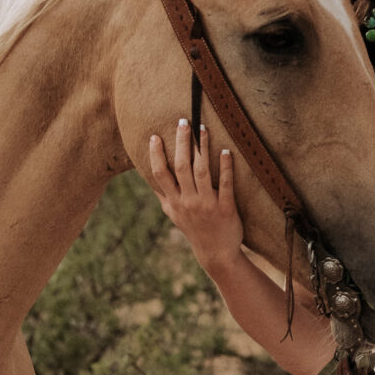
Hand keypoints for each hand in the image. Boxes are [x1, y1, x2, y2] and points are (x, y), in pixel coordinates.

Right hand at [149, 119, 242, 275]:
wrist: (216, 253)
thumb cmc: (194, 229)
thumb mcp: (174, 214)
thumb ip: (163, 194)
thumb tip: (148, 175)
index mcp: (174, 201)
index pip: (160, 174)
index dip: (156, 154)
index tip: (155, 136)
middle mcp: (188, 202)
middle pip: (181, 167)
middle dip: (181, 143)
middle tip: (183, 121)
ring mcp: (207, 205)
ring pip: (202, 172)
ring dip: (202, 148)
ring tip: (203, 128)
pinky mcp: (226, 208)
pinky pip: (226, 184)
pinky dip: (226, 167)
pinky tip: (226, 151)